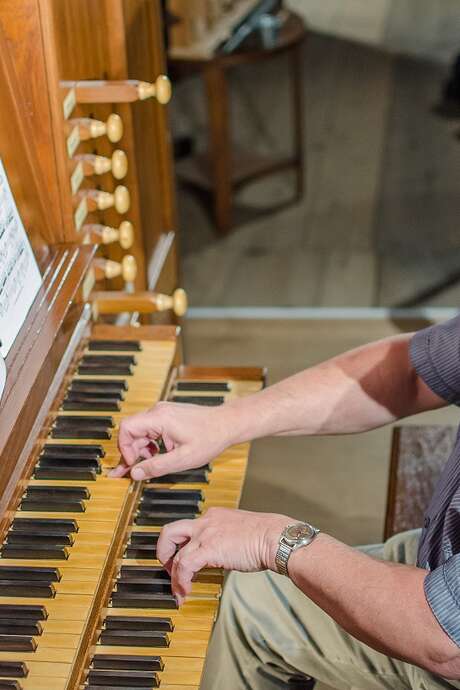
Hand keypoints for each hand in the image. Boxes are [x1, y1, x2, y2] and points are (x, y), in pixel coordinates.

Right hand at [111, 401, 232, 480]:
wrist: (227, 424)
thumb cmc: (210, 438)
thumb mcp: (183, 459)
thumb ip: (157, 467)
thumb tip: (135, 473)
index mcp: (160, 418)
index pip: (126, 428)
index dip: (124, 448)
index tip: (132, 464)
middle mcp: (159, 411)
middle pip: (132, 430)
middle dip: (132, 451)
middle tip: (134, 470)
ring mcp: (163, 412)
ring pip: (140, 431)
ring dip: (142, 449)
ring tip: (151, 463)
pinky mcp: (168, 415)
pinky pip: (150, 429)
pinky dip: (150, 443)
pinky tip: (159, 454)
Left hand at [157, 507, 290, 603]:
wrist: (274, 537)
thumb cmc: (265, 537)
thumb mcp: (239, 532)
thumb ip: (225, 539)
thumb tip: (222, 555)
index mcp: (214, 516)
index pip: (187, 528)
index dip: (180, 547)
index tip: (182, 561)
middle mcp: (206, 521)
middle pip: (170, 531)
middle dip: (164, 552)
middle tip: (168, 569)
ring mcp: (206, 534)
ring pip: (175, 552)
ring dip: (173, 576)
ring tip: (178, 590)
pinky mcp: (208, 548)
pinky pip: (184, 566)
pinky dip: (181, 581)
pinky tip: (186, 591)